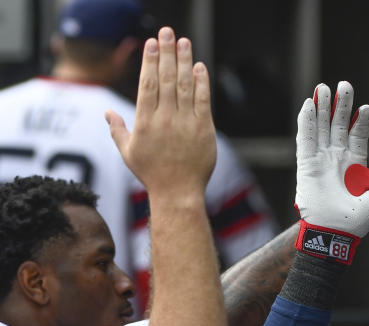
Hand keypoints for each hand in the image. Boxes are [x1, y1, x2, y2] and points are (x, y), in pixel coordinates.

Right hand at [106, 27, 215, 197]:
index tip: (151, 44)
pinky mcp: (205, 129)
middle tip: (167, 32)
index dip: (150, 61)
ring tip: (184, 42)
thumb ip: (117, 130)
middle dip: (167, 53)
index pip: (148, 84)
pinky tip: (199, 68)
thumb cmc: (152, 174)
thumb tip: (107, 113)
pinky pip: (203, 101)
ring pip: (185, 86)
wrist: (179, 193)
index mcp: (145, 121)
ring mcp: (187, 123)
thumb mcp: (128, 152)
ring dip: (185, 61)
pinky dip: (202, 83)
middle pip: (166, 79)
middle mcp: (166, 119)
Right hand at [295, 81, 368, 238]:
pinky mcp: (306, 164)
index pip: (358, 135)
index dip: (362, 120)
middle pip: (338, 125)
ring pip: (320, 127)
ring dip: (322, 108)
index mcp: (355, 165)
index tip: (367, 107)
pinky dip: (306, 121)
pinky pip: (305, 138)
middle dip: (342, 105)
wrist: (334, 232)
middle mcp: (337, 159)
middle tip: (345, 85)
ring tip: (325, 88)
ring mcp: (320, 160)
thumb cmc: (358, 220)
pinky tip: (309, 104)